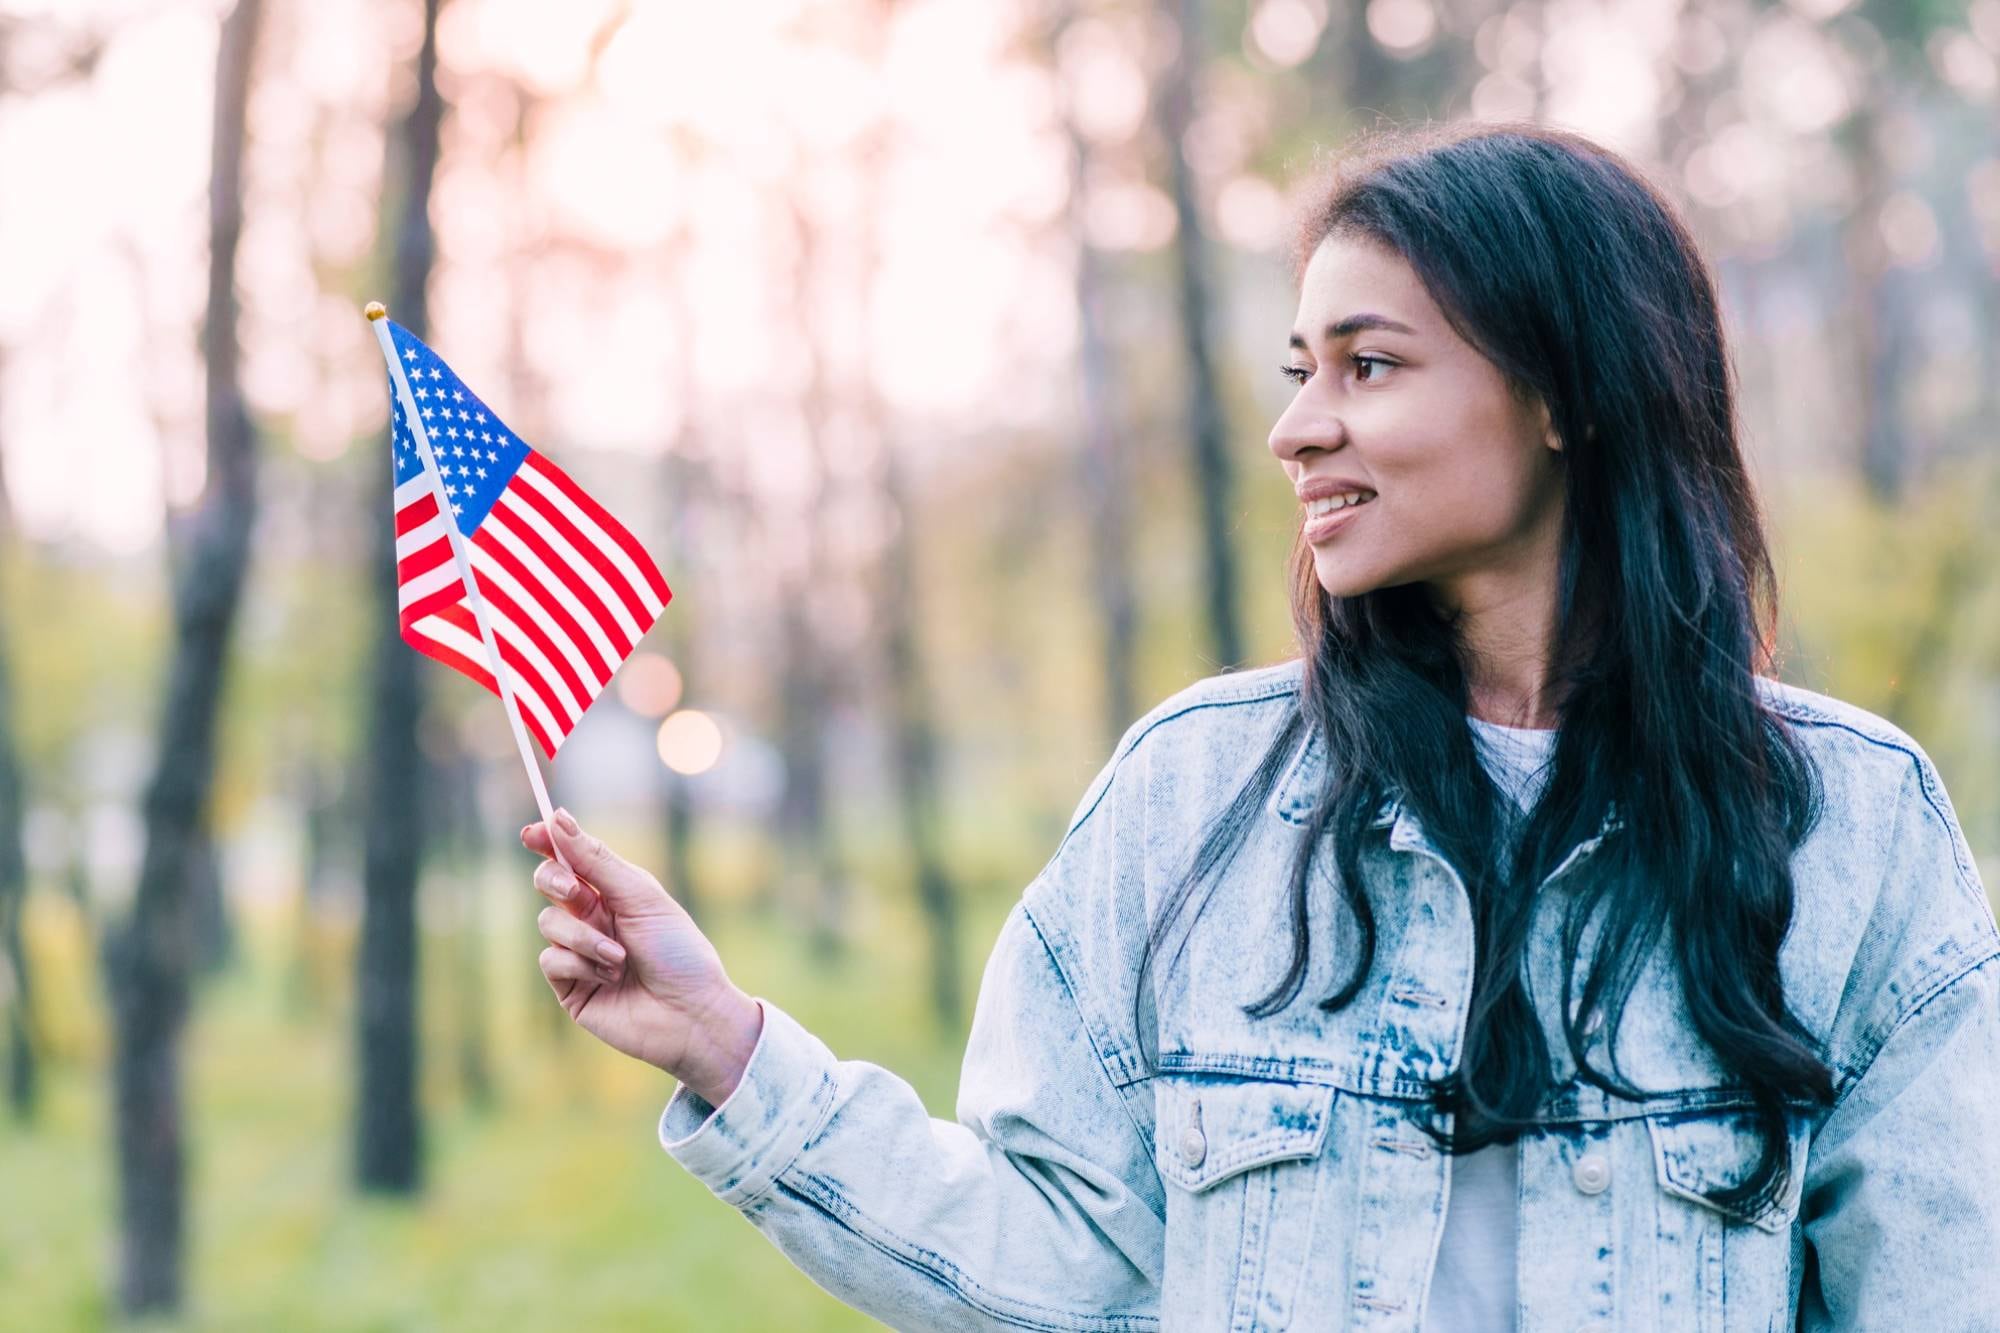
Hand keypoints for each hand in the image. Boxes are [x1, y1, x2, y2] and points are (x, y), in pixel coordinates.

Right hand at [522, 809, 762, 1105]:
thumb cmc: (678, 952)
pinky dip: (579, 964)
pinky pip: (551, 959)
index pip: (572, 858)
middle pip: (549, 883)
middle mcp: (593, 917)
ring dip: (584, 937)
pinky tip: (610, 977)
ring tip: (619, 958)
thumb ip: (597, 861)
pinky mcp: (570, 986)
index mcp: (615, 891)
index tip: (534, 831)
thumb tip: (558, 817)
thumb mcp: (640, 897)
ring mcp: (579, 951)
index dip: (549, 841)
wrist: (691, 1013)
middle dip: (556, 882)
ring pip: (549, 922)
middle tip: (576, 892)